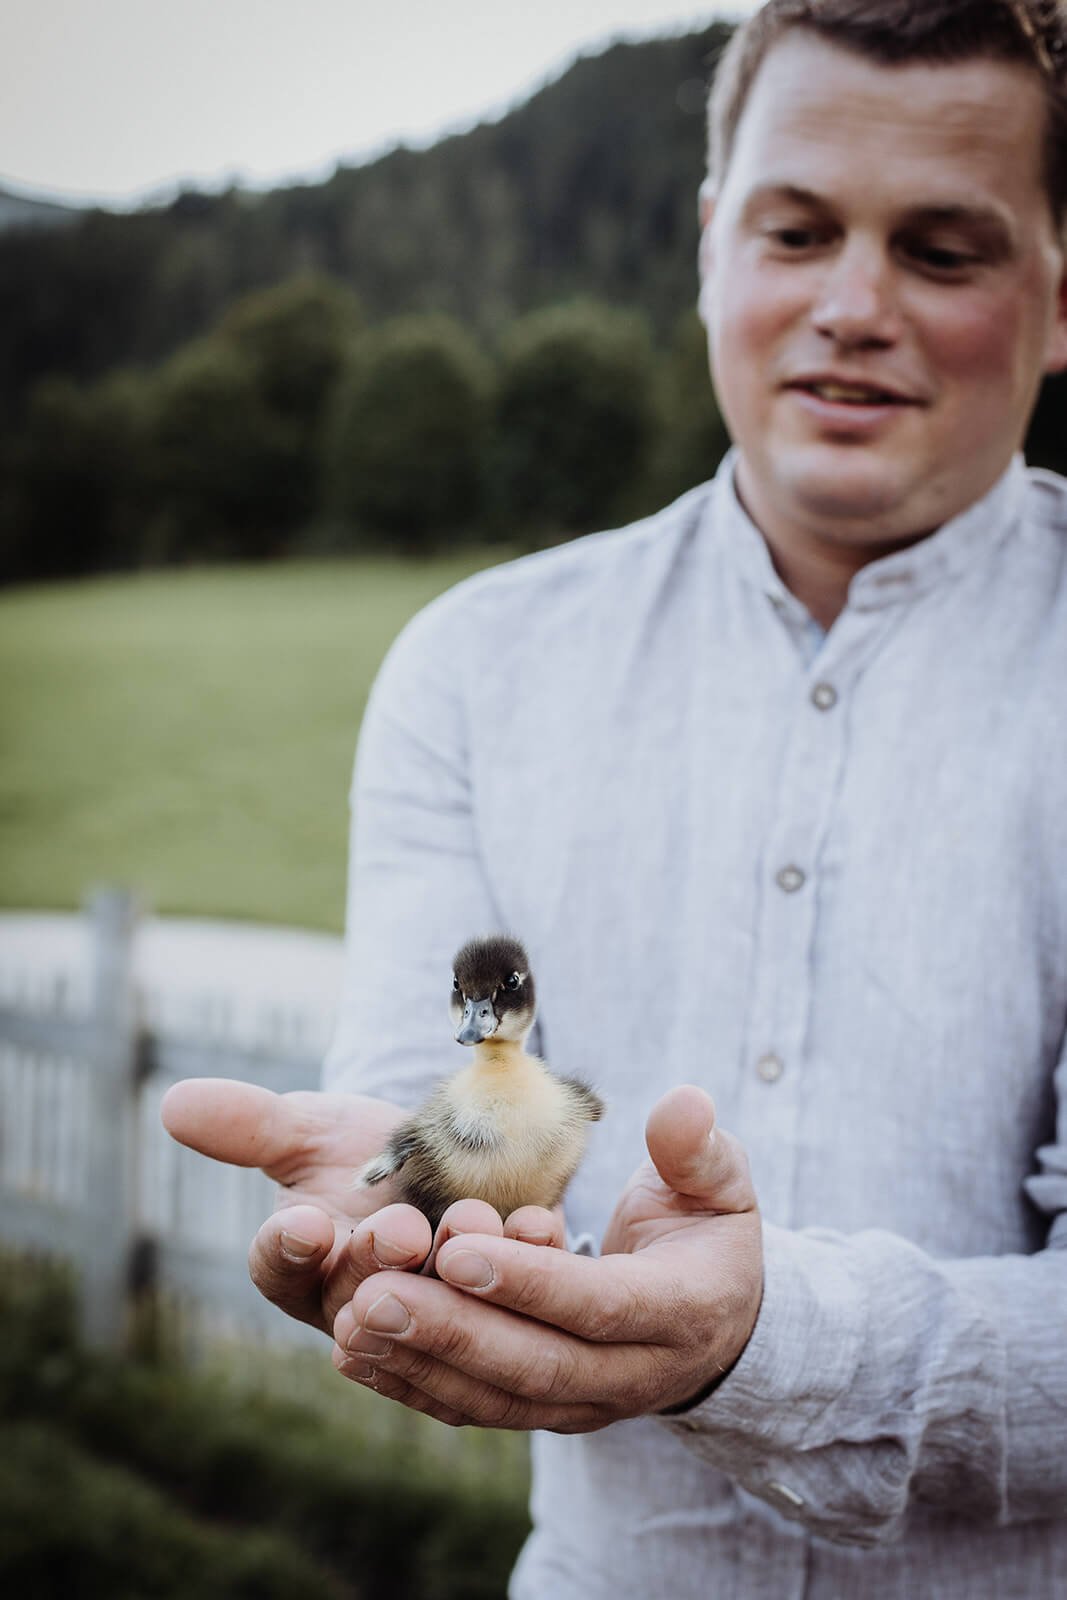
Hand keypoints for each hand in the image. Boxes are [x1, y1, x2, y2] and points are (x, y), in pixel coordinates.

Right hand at [159, 1078, 566, 1336]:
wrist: (452, 1161)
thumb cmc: (365, 1155)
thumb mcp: (310, 1131)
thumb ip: (250, 1125)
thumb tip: (174, 1102)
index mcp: (305, 1269)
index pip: (281, 1270)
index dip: (290, 1250)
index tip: (303, 1223)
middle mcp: (365, 1303)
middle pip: (362, 1298)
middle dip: (381, 1263)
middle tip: (398, 1230)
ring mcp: (438, 1310)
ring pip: (441, 1308)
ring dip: (455, 1265)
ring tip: (469, 1218)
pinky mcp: (506, 1303)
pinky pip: (519, 1299)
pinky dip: (530, 1259)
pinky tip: (538, 1223)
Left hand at [331, 1085, 762, 1428]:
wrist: (716, 1317)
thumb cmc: (709, 1230)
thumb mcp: (720, 1183)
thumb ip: (697, 1148)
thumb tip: (683, 1102)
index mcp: (680, 1311)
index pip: (599, 1305)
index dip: (529, 1282)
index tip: (457, 1249)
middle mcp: (632, 1374)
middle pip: (536, 1367)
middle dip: (452, 1332)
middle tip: (376, 1294)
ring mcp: (586, 1405)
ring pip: (497, 1399)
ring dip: (421, 1364)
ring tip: (354, 1321)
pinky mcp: (545, 1412)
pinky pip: (476, 1410)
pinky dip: (415, 1386)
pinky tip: (357, 1354)